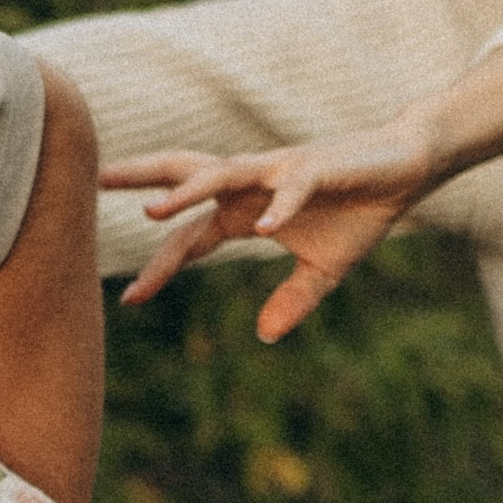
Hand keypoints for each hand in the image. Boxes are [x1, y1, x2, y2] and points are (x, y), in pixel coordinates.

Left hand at [105, 115, 442, 339]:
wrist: (406, 167)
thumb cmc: (359, 210)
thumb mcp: (324, 268)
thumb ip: (293, 299)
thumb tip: (265, 334)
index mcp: (244, 209)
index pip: (191, 237)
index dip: (161, 266)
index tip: (131, 301)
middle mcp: (252, 184)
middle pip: (186, 173)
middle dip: (142, 177)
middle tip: (96, 180)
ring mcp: (281, 171)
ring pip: (223, 173)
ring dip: (188, 191)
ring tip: (153, 211)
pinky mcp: (318, 168)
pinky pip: (292, 189)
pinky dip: (278, 208)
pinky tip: (263, 229)